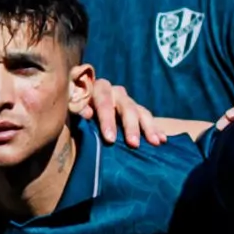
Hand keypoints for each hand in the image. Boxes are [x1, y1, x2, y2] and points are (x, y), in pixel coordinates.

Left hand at [75, 72, 202, 146]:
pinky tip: (162, 139)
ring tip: (155, 142)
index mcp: (97, 89)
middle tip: (134, 144)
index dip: (107, 120)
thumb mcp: (71, 107)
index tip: (110, 139)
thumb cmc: (73, 109)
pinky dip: (156, 128)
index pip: (104, 102)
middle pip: (127, 107)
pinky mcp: (136, 110)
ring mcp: (128, 101)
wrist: (81, 106)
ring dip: (148, 128)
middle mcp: (115, 92)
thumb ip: (75, 107)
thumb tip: (87, 113)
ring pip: (140, 112)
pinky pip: (148, 118)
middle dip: (130, 127)